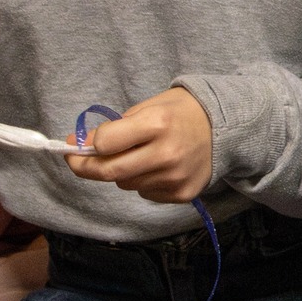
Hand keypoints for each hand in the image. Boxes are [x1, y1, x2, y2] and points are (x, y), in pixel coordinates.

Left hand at [66, 87, 213, 203]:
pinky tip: (159, 167)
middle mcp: (166, 153)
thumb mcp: (149, 106)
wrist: (225, 128)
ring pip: (126, 184)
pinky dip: (144, 181)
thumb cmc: (180, 112)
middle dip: (85, 166)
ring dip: (122, 172)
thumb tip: (82, 146)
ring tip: (139, 156)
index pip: (105, 143)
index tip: (76, 143)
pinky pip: (145, 192)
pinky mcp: (181, 194)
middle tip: (76, 160)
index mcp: (157, 124)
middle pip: (109, 171)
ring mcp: (174, 177)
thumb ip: (117, 127)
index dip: (86, 144)